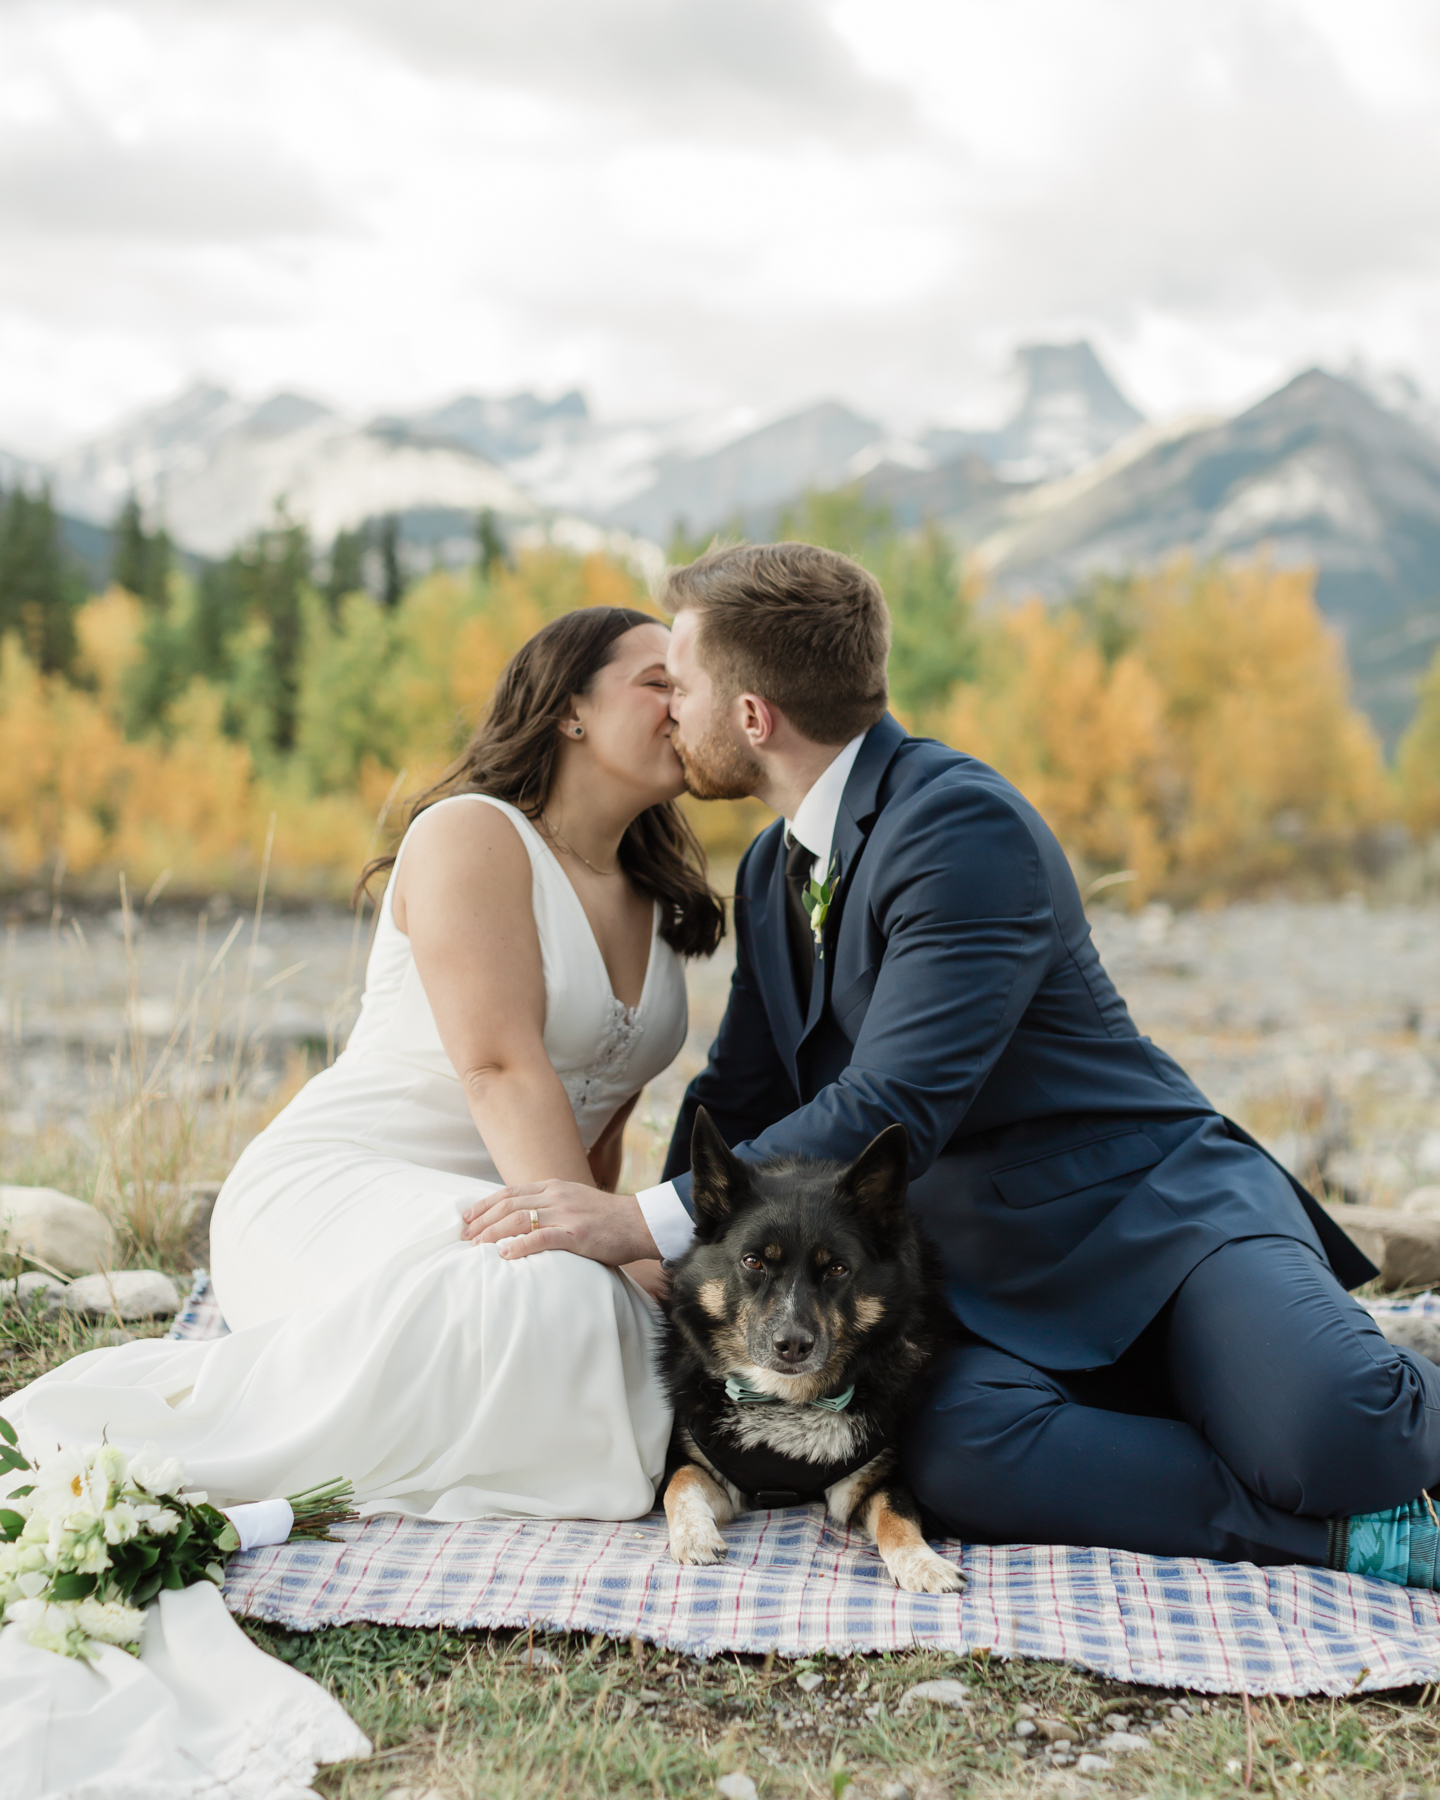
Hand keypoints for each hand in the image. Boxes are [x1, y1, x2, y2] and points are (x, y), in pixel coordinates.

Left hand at [462, 1179, 659, 1266]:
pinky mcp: (576, 1234)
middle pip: (508, 1204)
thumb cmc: (608, 1219)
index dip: (484, 1205)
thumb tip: (525, 1219)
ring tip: (476, 1247)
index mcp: (554, 1187)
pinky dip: (519, 1245)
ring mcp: (565, 1214)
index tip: (467, 1218)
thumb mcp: (575, 1202)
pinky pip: (541, 1238)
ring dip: (492, 1234)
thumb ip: (552, 1206)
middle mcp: (556, 1196)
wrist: (639, 1223)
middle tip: (464, 1237)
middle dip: (482, 1221)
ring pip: (519, 1219)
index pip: (509, 1192)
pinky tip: (504, 1254)